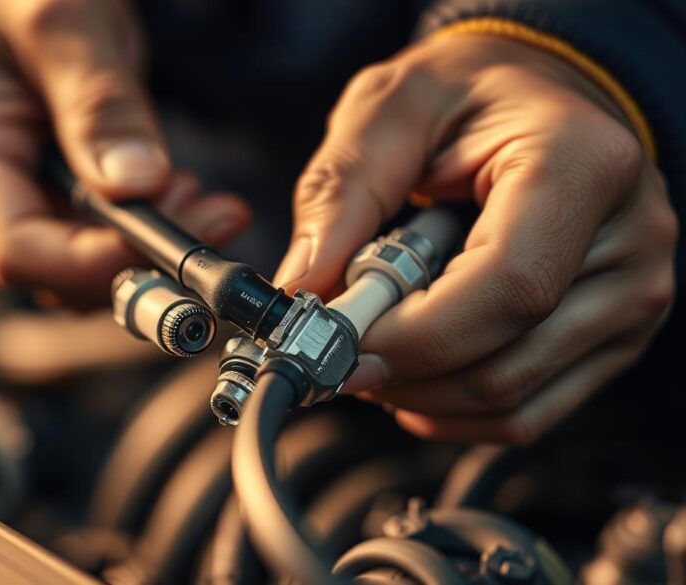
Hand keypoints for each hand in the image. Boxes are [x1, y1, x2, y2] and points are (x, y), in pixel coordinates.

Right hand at [0, 0, 249, 307]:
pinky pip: (93, 237)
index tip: (178, 240)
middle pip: (55, 271)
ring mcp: (7, 200)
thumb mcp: (59, 20)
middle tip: (213, 213)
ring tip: (201, 196)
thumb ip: (98, 102)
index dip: (98, 263)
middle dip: (138, 256)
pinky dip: (142, 227)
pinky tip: (178, 190)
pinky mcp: (41, 197)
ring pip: (81, 264)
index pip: (17, 252)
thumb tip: (139, 184)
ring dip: (148, 246)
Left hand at [274, 35, 676, 442]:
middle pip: (506, 360)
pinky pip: (527, 413)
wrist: (534, 97)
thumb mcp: (388, 109)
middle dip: (401, 372)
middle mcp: (629, 238)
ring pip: (512, 402)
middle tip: (334, 350)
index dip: (415, 336)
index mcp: (584, 165)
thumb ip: (342, 195)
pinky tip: (413, 370)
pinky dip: (452, 409)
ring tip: (372, 346)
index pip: (508, 287)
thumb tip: (303, 289)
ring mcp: (631, 296)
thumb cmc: (466, 94)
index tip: (339, 343)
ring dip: (420, 395)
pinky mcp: (612, 337)